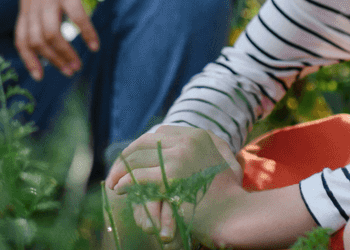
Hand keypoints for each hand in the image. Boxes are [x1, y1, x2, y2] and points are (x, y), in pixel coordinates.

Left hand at [14, 0, 99, 80]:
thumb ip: (42, 9)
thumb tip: (45, 40)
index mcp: (26, 2)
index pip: (21, 38)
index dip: (29, 60)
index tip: (41, 76)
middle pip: (37, 40)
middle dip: (53, 60)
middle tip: (69, 70)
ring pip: (52, 33)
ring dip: (66, 52)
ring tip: (80, 62)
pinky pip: (75, 17)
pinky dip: (85, 33)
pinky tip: (94, 44)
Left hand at [106, 126, 242, 245]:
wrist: (235, 215)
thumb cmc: (227, 196)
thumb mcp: (218, 163)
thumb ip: (199, 152)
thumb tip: (174, 149)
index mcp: (198, 135)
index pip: (158, 135)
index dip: (139, 148)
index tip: (130, 161)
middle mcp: (188, 140)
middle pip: (144, 144)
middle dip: (125, 159)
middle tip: (114, 173)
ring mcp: (180, 156)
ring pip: (138, 159)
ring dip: (121, 171)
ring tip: (113, 183)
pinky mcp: (172, 175)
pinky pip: (139, 176)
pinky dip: (125, 182)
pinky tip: (120, 189)